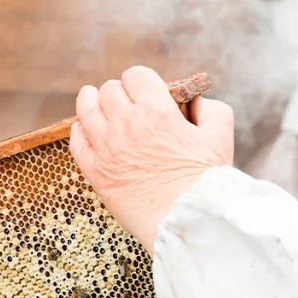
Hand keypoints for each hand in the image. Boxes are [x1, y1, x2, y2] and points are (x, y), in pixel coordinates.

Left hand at [69, 66, 234, 252]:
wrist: (187, 222)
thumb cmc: (206, 183)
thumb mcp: (221, 139)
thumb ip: (212, 111)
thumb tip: (196, 102)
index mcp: (157, 112)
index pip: (136, 75)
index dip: (141, 81)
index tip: (144, 91)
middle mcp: (127, 125)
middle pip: (109, 90)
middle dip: (119, 92)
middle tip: (125, 102)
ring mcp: (107, 148)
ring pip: (85, 109)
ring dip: (91, 102)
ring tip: (94, 101)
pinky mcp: (96, 172)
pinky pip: (76, 140)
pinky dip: (80, 131)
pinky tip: (87, 131)